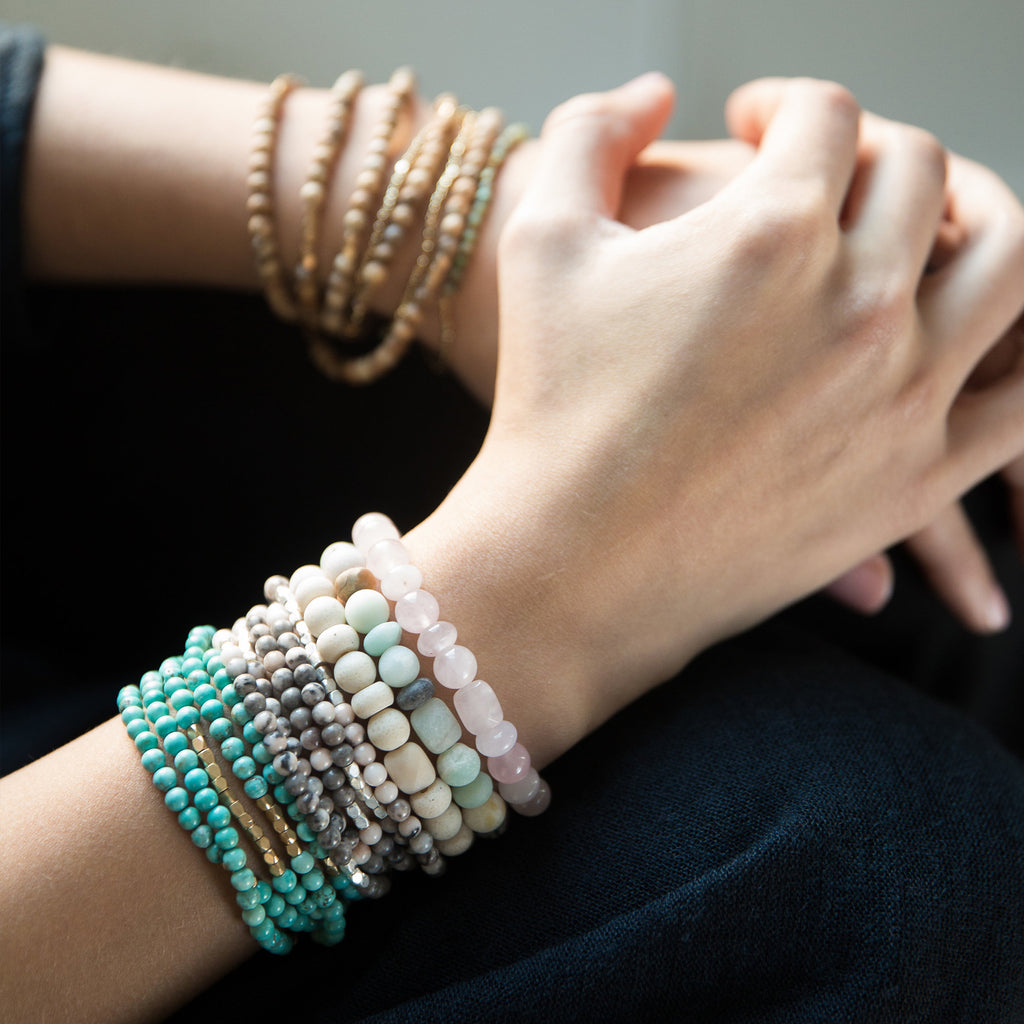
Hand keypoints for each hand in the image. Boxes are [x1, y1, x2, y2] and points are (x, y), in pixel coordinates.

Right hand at [407, 74, 1023, 760]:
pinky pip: (1020, 399)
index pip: (825, 114)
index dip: (785, 102)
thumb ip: (590, 132)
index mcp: (769, 230)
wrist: (569, 561)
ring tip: (931, 227)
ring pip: (1007, 263)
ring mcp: (899, 394)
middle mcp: (856, 302)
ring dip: (978, 217)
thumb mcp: (542, 243)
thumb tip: (653, 92)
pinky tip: (968, 338)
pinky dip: (1019, 352)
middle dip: (872, 151)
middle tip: (830, 174)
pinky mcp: (912, 478)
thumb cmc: (548, 404)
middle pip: (921, 172)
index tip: (754, 125)